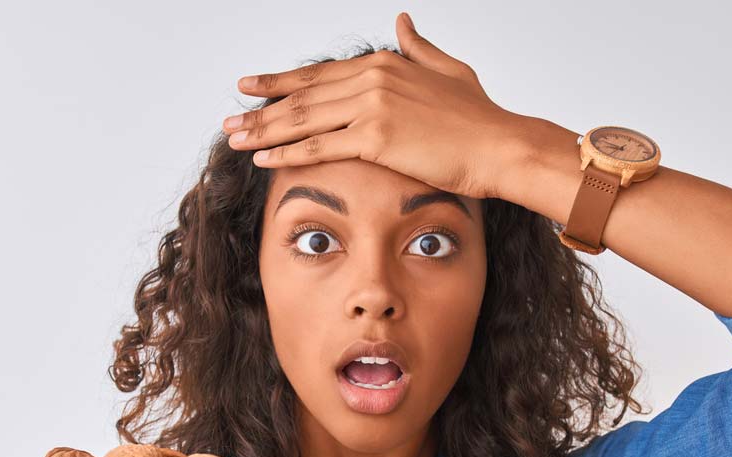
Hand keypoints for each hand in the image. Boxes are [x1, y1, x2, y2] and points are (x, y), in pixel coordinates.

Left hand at [221, 12, 525, 199]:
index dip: (283, 83)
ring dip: (264, 131)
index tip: (253, 88)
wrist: (500, 147)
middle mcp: (373, 78)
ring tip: (235, 140)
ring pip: (304, 119)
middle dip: (262, 108)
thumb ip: (419, 47)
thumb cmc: (480, 118)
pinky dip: (287, 153)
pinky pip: (319, 147)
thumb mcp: (448, 69)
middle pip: (304, 95)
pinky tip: (263, 159)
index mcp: (385, 63)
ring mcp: (372, 105)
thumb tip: (403, 21)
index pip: (321, 74)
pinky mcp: (376, 137)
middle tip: (231, 119)